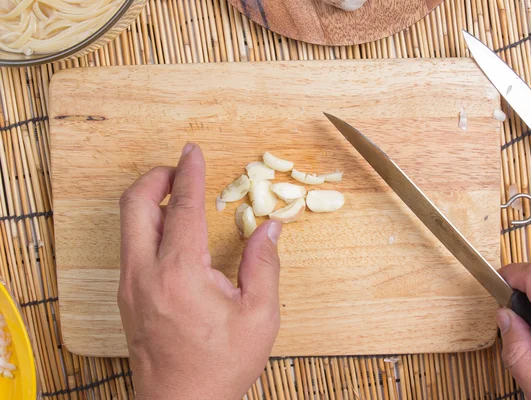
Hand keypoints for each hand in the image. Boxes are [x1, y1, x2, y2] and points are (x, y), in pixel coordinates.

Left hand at [118, 143, 282, 398]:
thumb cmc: (220, 366)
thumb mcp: (258, 316)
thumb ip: (265, 265)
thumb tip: (270, 228)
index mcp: (179, 273)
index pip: (182, 207)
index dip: (190, 173)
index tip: (192, 151)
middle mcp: (145, 273)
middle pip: (134, 204)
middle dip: (155, 177)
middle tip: (179, 170)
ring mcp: (130, 286)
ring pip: (127, 224)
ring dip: (149, 200)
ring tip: (178, 196)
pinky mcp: (127, 297)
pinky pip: (131, 246)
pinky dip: (147, 225)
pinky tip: (172, 233)